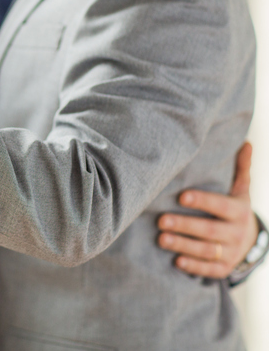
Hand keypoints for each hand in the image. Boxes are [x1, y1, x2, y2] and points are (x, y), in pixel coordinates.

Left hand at [158, 142, 256, 277]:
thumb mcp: (240, 190)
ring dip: (183, 245)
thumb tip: (245, 142)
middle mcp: (237, 233)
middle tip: (161, 220)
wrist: (249, 242)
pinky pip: (209, 270)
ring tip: (161, 239)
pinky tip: (176, 261)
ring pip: (207, 251)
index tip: (181, 196)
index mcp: (239, 210)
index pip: (221, 205)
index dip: (203, 201)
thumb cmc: (234, 209)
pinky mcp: (223, 269)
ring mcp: (232, 253)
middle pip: (210, 230)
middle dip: (185, 225)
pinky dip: (193, 266)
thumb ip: (240, 169)